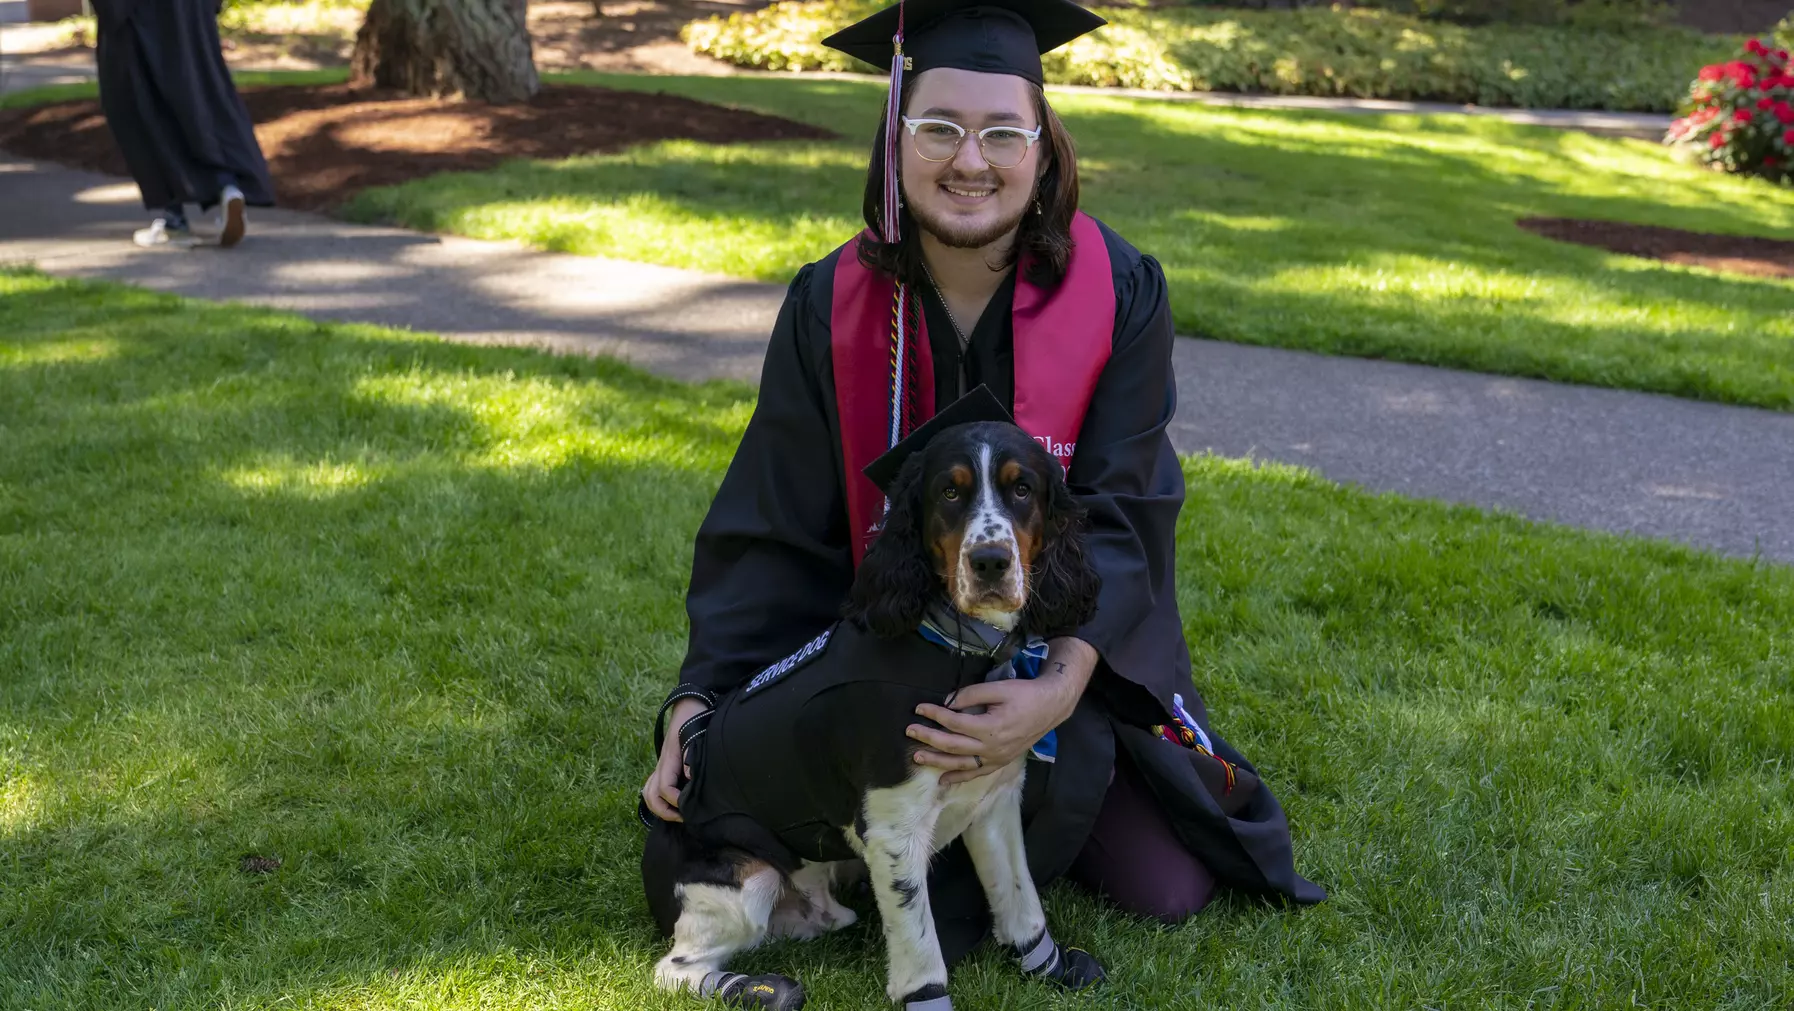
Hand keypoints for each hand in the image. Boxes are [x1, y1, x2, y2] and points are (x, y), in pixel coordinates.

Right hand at [640, 697, 709, 821]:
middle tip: (682, 817)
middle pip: (651, 795)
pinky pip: (653, 786)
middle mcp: (662, 764)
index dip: (675, 800)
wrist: (690, 705)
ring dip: (659, 807)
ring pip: (648, 792)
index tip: (689, 806)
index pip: (664, 787)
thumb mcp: (696, 736)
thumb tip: (689, 778)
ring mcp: (662, 765)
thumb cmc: (695, 719)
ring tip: (677, 813)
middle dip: (663, 810)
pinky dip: (658, 799)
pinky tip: (673, 803)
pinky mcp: (666, 766)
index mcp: (669, 759)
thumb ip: (692, 757)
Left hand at [908, 638, 1097, 784]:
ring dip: (937, 761)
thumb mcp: (998, 688)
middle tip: (910, 731)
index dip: (934, 714)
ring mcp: (996, 758)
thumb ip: (970, 694)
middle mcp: (991, 747)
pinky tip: (942, 780)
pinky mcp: (1000, 762)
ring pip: (960, 764)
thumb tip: (947, 702)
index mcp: (990, 727)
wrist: (1051, 707)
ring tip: (917, 757)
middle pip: (952, 745)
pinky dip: (958, 778)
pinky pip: (976, 773)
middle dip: (928, 738)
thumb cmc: (1025, 694)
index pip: (954, 722)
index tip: (919, 708)